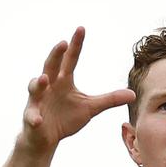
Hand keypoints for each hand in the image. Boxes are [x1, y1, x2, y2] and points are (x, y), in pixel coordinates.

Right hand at [21, 27, 135, 152]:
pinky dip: (34, 117)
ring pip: (35, 89)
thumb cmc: (66, 118)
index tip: (81, 29)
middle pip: (50, 67)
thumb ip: (109, 100)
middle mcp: (48, 86)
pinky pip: (32, 117)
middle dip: (55, 55)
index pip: (70, 59)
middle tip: (63, 43)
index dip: (76, 45)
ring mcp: (38, 101)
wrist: (46, 138)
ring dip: (37, 83)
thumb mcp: (91, 108)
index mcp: (63, 81)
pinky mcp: (32, 118)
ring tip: (43, 79)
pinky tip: (38, 120)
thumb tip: (133, 94)